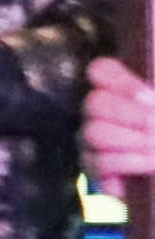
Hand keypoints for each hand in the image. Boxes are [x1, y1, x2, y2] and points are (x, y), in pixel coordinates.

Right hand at [90, 56, 154, 183]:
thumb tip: (152, 101)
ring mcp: (90, 140)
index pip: (101, 70)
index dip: (123, 82)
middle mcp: (97, 112)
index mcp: (118, 90)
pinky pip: (100, 162)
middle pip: (95, 102)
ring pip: (95, 132)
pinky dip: (130, 162)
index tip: (151, 98)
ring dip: (131, 140)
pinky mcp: (92, 168)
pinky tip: (150, 162)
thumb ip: (153, 102)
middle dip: (130, 114)